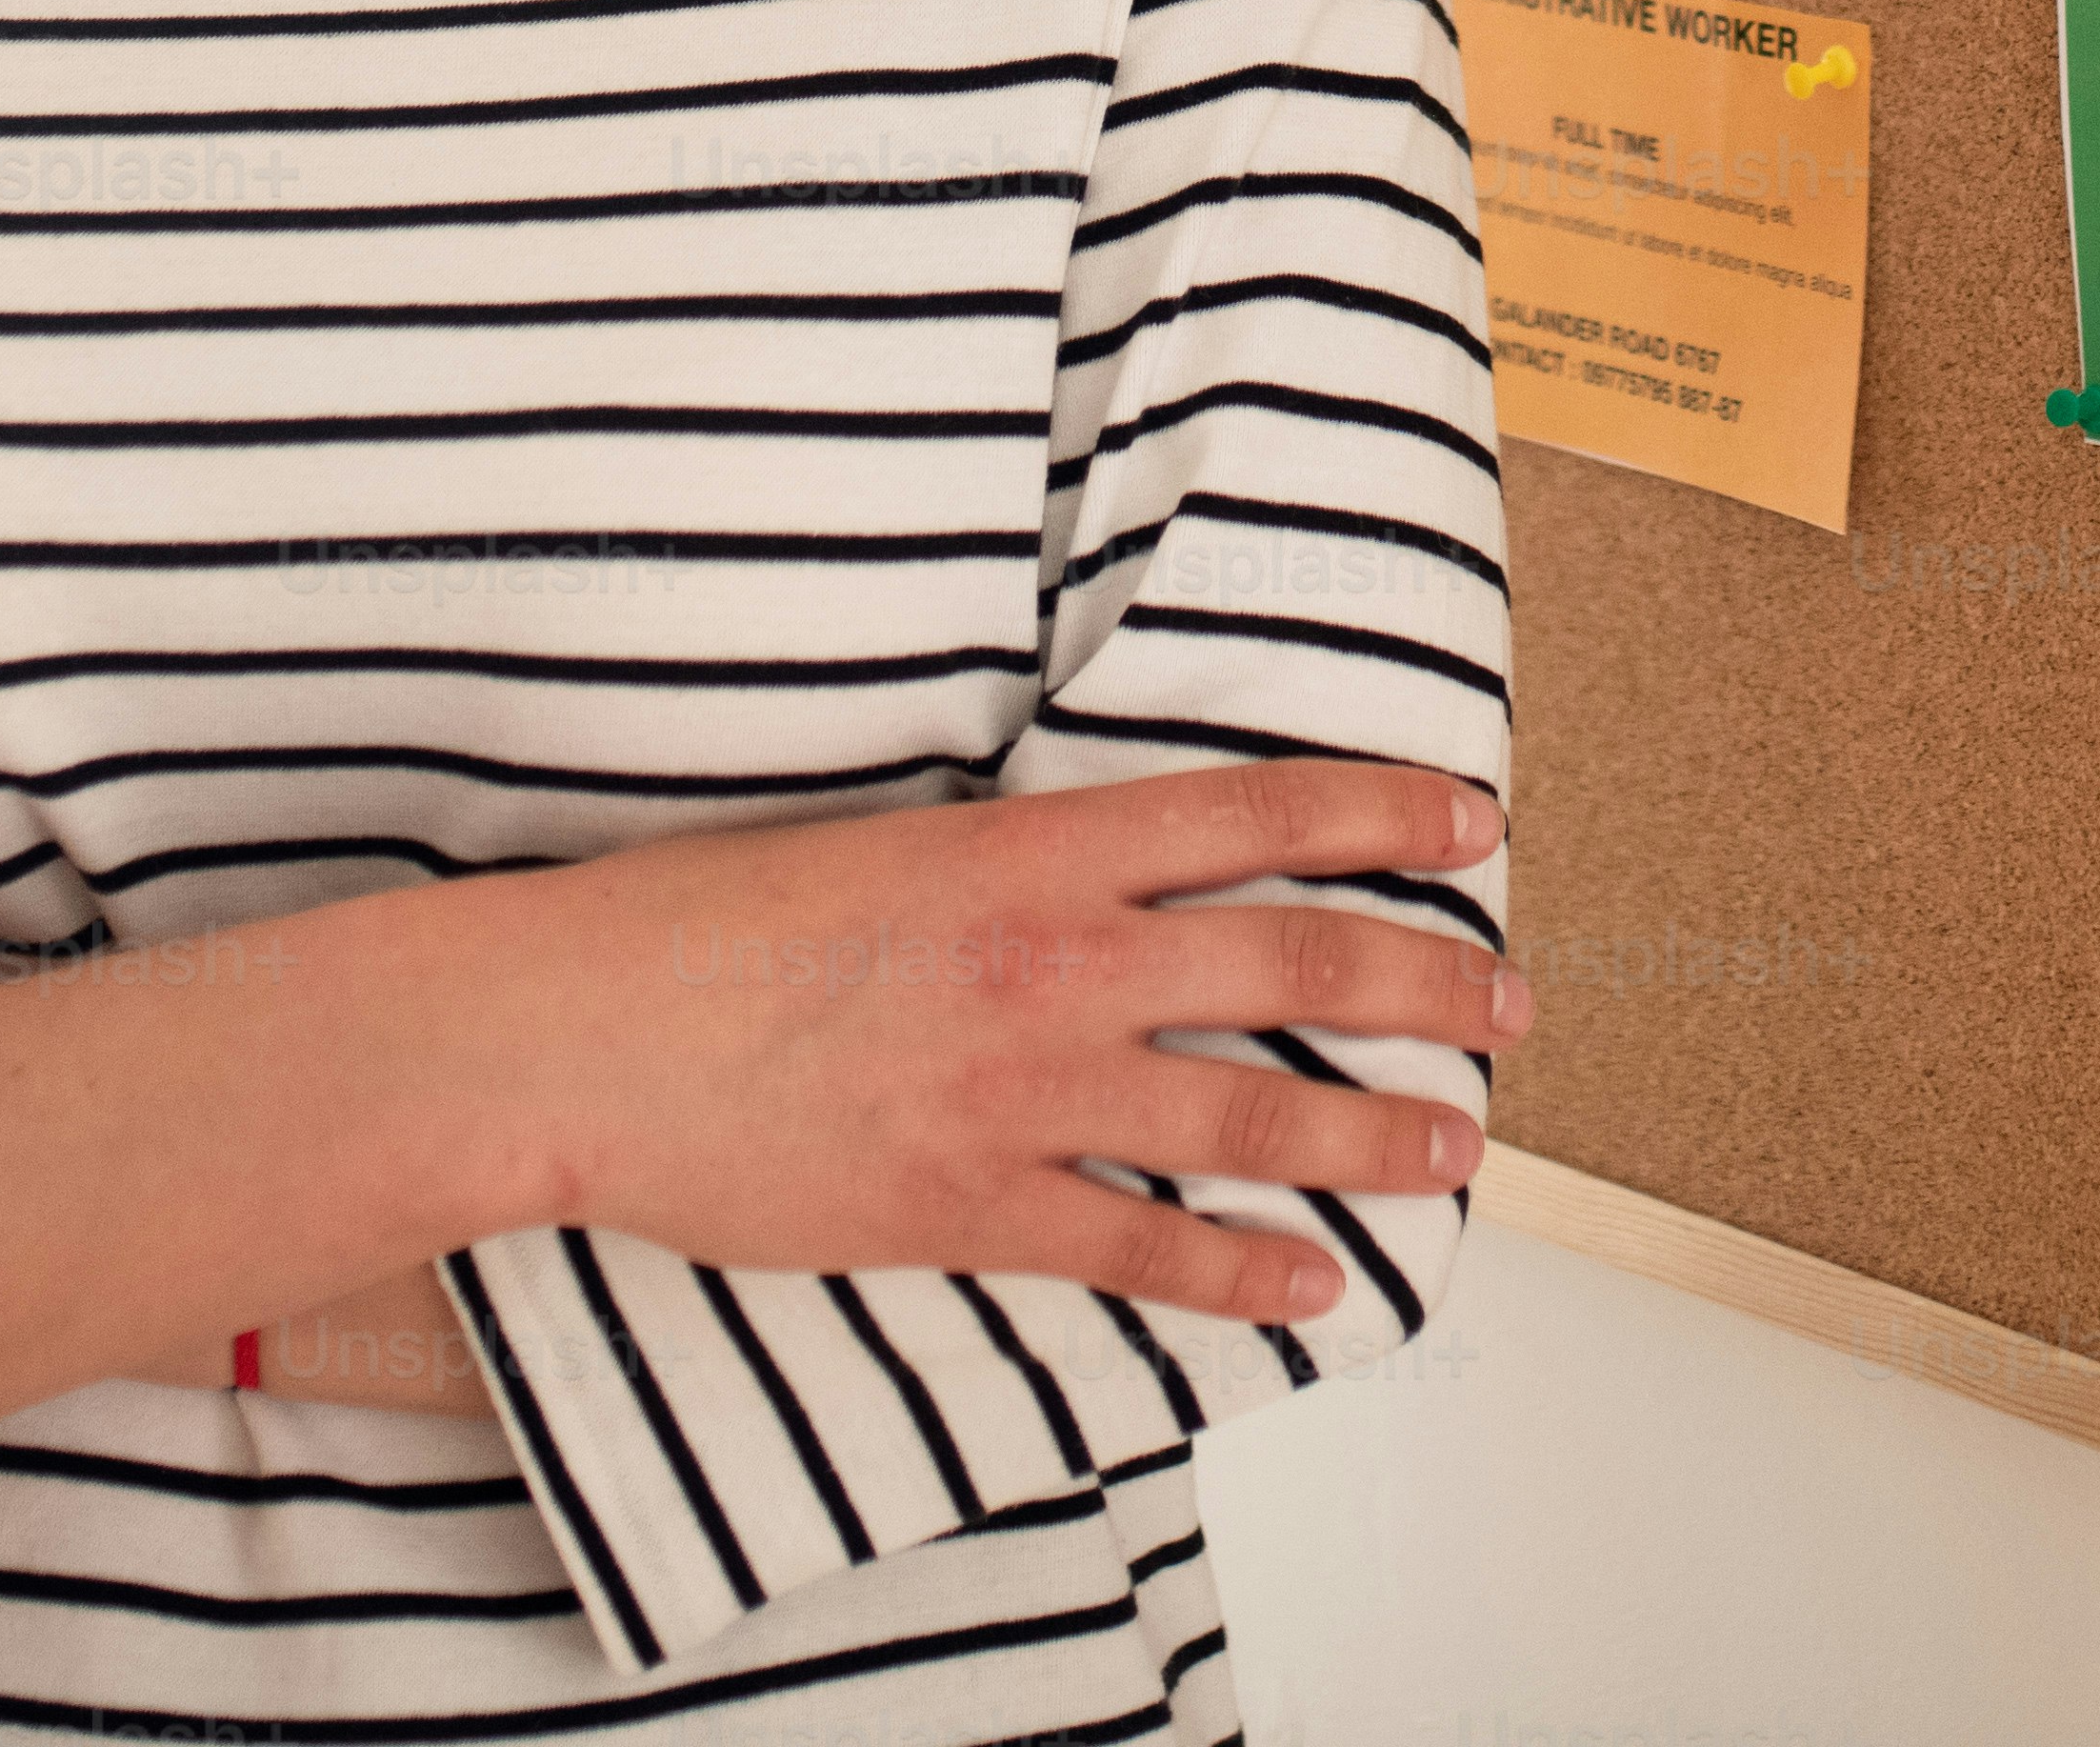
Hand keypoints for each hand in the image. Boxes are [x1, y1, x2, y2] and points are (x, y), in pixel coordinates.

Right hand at [423, 757, 1521, 1333]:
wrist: (585, 1029)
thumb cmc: (708, 925)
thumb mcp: (888, 838)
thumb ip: (1013, 858)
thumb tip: (1111, 866)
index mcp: (1034, 846)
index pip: (1258, 813)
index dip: (1384, 813)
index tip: (1473, 819)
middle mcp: (1058, 960)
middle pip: (1297, 962)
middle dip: (1427, 985)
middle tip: (1514, 1006)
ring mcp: (1023, 1090)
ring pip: (1252, 1111)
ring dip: (1372, 1134)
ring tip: (1456, 1145)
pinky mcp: (969, 1204)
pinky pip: (1140, 1249)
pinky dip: (1238, 1273)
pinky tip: (1308, 1286)